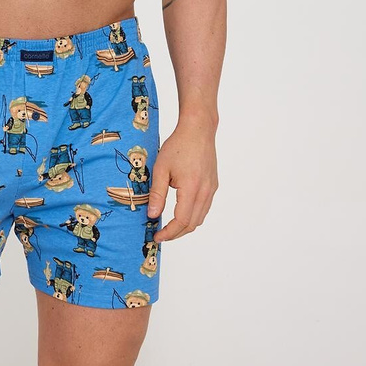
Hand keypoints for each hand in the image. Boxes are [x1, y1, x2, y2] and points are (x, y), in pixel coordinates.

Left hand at [147, 113, 218, 240]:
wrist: (198, 129)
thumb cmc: (178, 145)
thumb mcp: (161, 168)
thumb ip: (157, 193)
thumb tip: (152, 215)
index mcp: (192, 188)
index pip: (182, 221)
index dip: (169, 233)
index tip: (157, 236)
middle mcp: (205, 192)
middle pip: (193, 224)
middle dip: (176, 233)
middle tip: (161, 234)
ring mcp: (211, 189)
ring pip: (200, 217)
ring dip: (185, 225)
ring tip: (169, 225)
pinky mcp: (213, 185)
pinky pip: (204, 207)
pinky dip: (193, 215)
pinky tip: (181, 211)